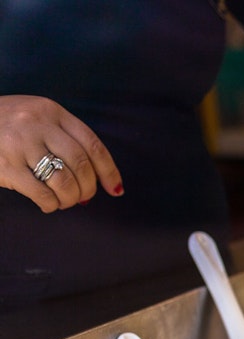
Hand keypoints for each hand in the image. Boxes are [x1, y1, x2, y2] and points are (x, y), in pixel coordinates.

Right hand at [0, 95, 122, 212]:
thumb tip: (95, 182)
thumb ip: (64, 140)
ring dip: (71, 198)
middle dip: (88, 187)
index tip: (115, 189)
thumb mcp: (36, 118)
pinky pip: (41, 193)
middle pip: (81, 164)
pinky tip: (48, 204)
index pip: (92, 144)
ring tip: (65, 201)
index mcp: (51, 111)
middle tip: (84, 197)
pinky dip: (51, 204)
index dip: (108, 170)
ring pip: (64, 181)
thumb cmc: (7, 126)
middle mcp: (36, 124)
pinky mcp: (5, 165)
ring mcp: (19, 143)